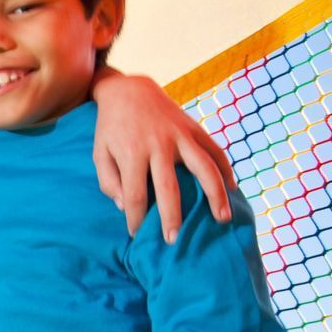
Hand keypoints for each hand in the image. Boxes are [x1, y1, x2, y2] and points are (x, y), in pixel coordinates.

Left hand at [92, 71, 236, 240]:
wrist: (129, 90)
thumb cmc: (111, 128)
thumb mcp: (99, 153)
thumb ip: (108, 182)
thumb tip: (124, 207)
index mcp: (131, 153)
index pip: (133, 195)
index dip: (135, 218)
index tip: (136, 234)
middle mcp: (158, 145)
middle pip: (168, 188)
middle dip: (171, 217)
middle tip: (173, 241)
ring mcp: (180, 135)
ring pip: (204, 168)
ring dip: (215, 195)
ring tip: (222, 218)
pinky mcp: (194, 128)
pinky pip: (215, 151)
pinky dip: (225, 169)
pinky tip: (232, 188)